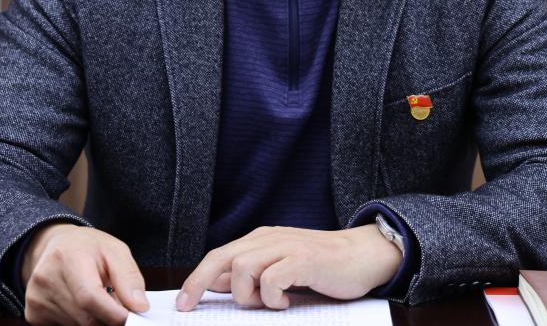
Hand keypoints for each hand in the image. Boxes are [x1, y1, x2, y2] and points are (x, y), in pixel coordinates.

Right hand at [20, 223, 148, 325]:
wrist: (56, 246)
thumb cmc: (89, 248)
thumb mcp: (115, 251)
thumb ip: (129, 278)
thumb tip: (139, 307)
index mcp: (68, 256)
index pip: (90, 297)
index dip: (114, 314)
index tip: (132, 317)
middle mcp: (46, 278)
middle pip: (85, 318)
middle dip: (108, 318)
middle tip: (118, 308)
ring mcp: (36, 298)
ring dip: (94, 320)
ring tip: (97, 300)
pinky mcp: (33, 313)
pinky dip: (79, 322)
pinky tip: (79, 305)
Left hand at [176, 224, 401, 311]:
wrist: (363, 255)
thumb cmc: (322, 267)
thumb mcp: (280, 268)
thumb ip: (251, 274)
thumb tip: (216, 284)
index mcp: (261, 240)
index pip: (219, 256)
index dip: (196, 279)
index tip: (183, 303)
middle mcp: (269, 239)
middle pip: (222, 257)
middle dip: (199, 283)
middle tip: (190, 307)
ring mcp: (286, 247)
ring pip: (242, 268)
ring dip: (248, 295)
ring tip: (268, 304)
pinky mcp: (303, 259)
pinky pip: (271, 278)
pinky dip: (272, 296)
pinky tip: (286, 302)